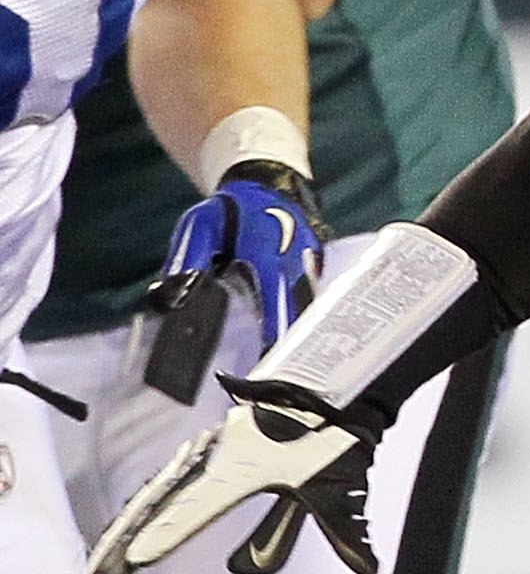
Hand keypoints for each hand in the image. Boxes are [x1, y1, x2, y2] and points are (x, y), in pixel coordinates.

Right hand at [83, 384, 377, 573]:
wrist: (331, 375)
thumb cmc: (332, 427)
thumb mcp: (341, 482)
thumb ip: (348, 528)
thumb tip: (367, 567)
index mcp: (240, 465)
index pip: (192, 508)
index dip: (163, 536)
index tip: (132, 560)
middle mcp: (216, 456)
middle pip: (160, 501)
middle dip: (126, 538)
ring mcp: (212, 449)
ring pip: (160, 489)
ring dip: (131, 523)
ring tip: (105, 558)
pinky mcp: (215, 446)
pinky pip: (173, 479)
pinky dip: (150, 504)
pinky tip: (135, 524)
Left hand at [144, 163, 326, 403]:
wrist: (269, 181)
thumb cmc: (231, 207)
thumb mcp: (199, 227)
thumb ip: (187, 261)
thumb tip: (169, 297)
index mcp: (270, 256)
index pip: (276, 306)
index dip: (273, 341)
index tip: (266, 373)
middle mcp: (298, 267)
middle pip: (301, 321)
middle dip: (291, 356)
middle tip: (276, 391)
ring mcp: (313, 273)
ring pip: (311, 319)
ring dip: (300, 347)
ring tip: (287, 383)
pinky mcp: (316, 278)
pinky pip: (312, 310)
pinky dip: (303, 331)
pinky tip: (292, 356)